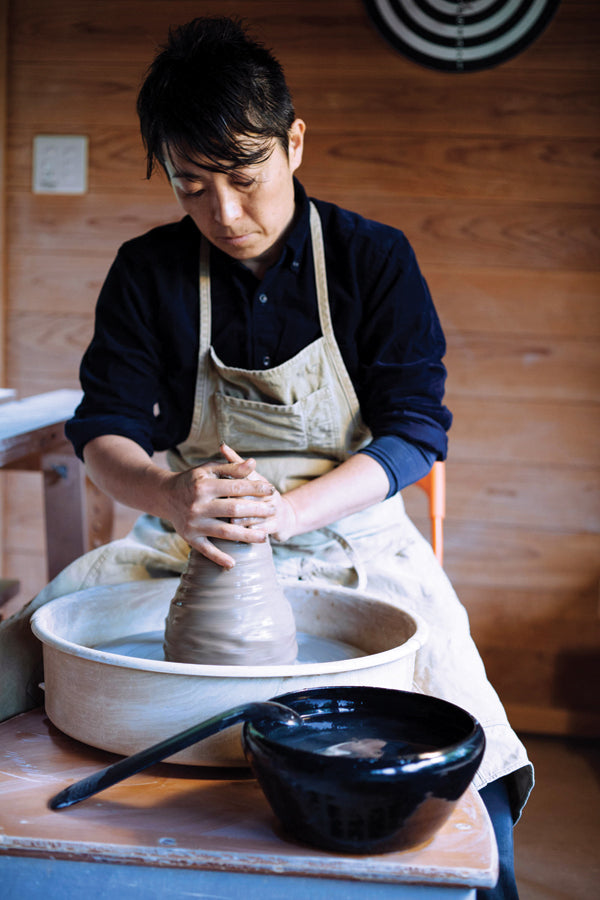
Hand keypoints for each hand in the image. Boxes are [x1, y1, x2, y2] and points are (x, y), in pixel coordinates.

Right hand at [161, 454, 276, 566]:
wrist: (165, 496)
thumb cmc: (193, 480)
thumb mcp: (209, 469)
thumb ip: (231, 468)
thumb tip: (254, 463)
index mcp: (204, 486)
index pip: (236, 487)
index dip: (256, 489)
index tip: (272, 490)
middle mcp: (198, 505)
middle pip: (234, 510)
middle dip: (257, 511)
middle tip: (273, 510)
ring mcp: (194, 523)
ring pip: (225, 532)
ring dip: (246, 536)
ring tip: (264, 537)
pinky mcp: (189, 537)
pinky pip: (206, 550)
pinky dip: (219, 558)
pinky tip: (233, 564)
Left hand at [219, 443, 297, 541]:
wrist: (284, 516)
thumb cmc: (259, 495)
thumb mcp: (250, 478)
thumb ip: (235, 464)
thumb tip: (222, 445)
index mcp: (261, 481)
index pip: (248, 479)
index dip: (235, 483)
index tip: (220, 487)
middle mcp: (271, 495)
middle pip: (253, 497)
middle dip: (238, 503)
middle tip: (221, 506)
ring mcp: (275, 511)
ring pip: (259, 514)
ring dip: (245, 519)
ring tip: (230, 521)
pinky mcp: (278, 526)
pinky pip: (265, 529)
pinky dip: (254, 532)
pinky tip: (242, 535)